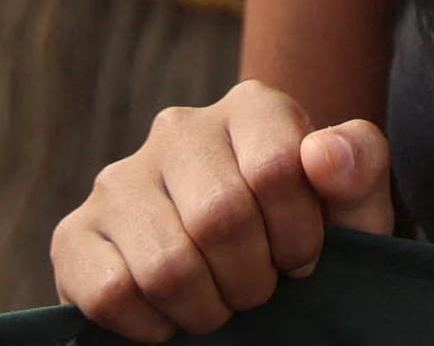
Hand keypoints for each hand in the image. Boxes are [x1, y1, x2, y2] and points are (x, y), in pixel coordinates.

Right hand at [54, 84, 395, 339]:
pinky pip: (111, 294)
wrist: (244, 278)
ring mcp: (119, 180)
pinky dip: (152, 326)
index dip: (297, 235)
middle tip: (259, 290)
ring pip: (166, 265)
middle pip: (220, 217)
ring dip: (205, 309)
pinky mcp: (75, 234)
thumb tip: (323, 153)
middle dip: (252, 279)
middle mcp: (178, 129)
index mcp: (250, 108)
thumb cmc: (303, 236)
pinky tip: (170, 316)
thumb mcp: (351, 208)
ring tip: (218, 304)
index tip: (303, 258)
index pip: (276, 167)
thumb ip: (358, 168)